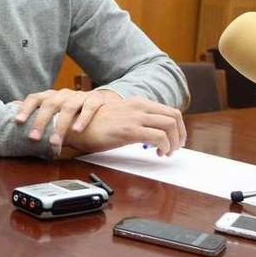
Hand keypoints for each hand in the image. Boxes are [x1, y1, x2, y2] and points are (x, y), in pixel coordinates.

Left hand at [14, 88, 121, 147]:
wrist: (108, 107)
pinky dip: (82, 118)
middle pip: (50, 104)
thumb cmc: (78, 113)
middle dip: (40, 121)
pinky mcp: (97, 100)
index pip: (35, 98)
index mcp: (53, 96)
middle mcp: (65, 94)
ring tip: (54, 141)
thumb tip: (19, 127)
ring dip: (60, 125)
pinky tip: (77, 130)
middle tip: (33, 138)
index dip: (25, 108)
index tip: (17, 122)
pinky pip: (89, 107)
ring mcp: (81, 96)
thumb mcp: (58, 114)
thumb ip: (43, 119)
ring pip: (68, 107)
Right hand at [63, 97, 185, 155]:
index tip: (174, 140)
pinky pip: (159, 137)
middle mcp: (139, 106)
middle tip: (175, 148)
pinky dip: (164, 146)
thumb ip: (135, 120)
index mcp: (137, 102)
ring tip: (166, 152)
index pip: (169, 111)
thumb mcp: (119, 117)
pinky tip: (157, 153)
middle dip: (180, 134)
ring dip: (173, 142)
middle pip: (174, 116)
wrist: (75, 126)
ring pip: (170, 126)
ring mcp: (135, 117)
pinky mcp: (130, 130)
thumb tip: (149, 133)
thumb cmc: (93, 125)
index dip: (178, 127)